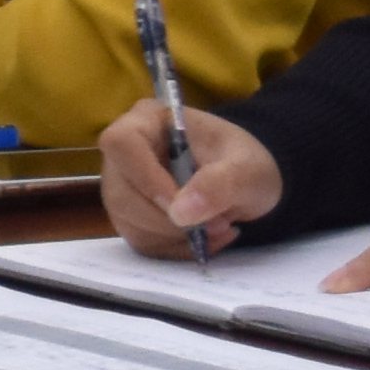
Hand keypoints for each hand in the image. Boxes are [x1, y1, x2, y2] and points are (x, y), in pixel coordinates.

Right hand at [102, 107, 282, 254]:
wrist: (246, 181)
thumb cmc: (245, 162)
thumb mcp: (248, 168)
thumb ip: (219, 184)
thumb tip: (181, 213)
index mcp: (147, 121)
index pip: (121, 144)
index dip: (147, 179)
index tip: (183, 205)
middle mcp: (124, 152)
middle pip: (121, 193)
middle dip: (169, 220)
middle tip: (218, 224)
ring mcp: (123, 185)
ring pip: (128, 222)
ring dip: (176, 237)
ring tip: (217, 230)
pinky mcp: (130, 214)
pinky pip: (140, 240)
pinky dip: (176, 248)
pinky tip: (204, 239)